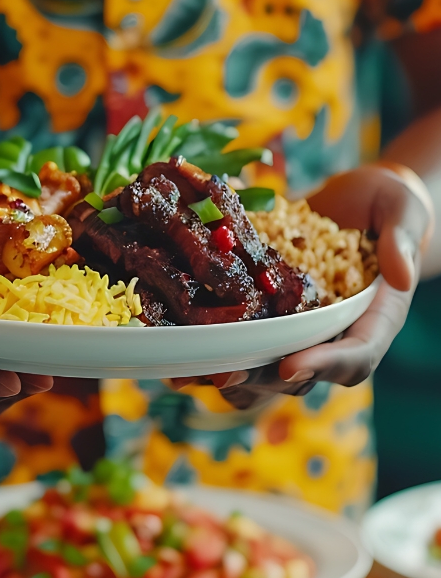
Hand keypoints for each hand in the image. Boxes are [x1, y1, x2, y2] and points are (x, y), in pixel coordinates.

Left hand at [172, 164, 432, 408]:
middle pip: (300, 373)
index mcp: (371, 319)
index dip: (323, 364)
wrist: (359, 200)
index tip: (291, 365)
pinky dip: (211, 346)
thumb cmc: (389, 204)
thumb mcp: (403, 209)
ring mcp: (297, 327)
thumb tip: (399, 274)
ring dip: (227, 374)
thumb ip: (401, 239)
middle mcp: (332, 333)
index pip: (354, 355)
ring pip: (263, 366)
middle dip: (261, 377)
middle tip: (225, 376)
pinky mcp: (268, 313)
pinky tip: (175, 349)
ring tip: (187, 375)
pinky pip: (241, 337)